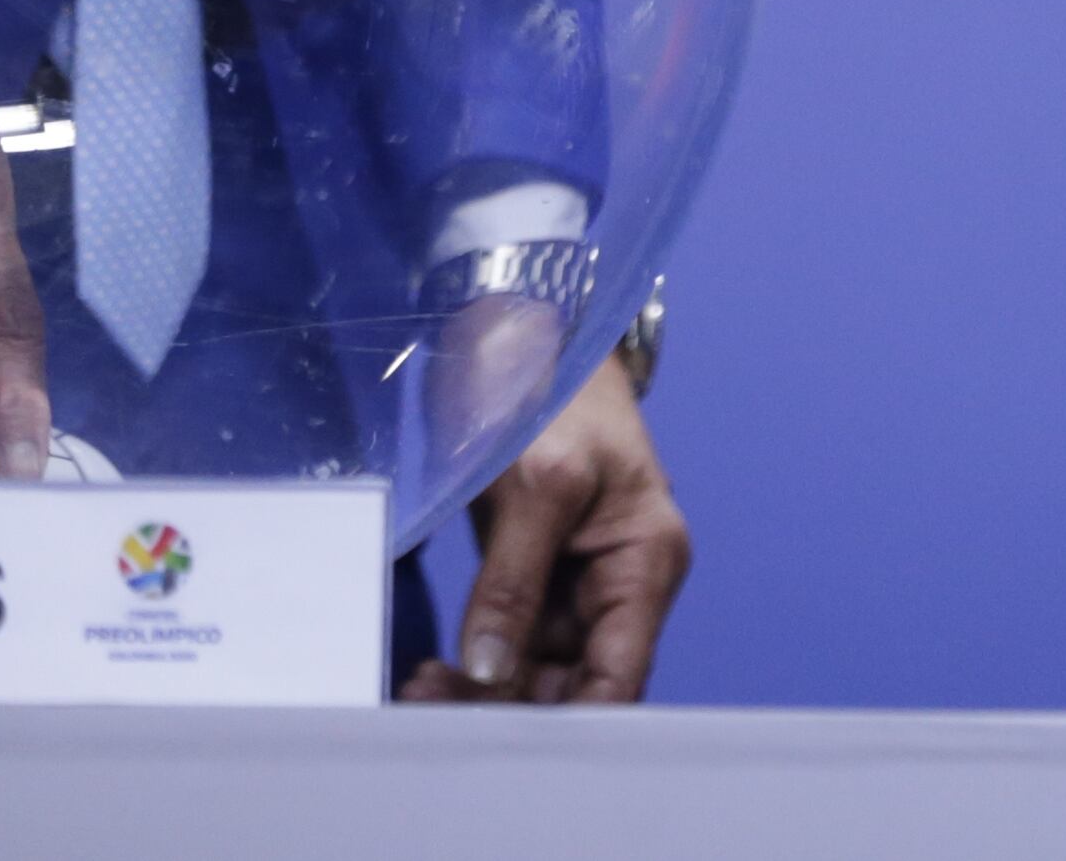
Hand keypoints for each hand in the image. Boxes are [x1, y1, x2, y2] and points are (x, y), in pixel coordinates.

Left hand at [403, 346, 686, 704]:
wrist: (521, 327)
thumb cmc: (549, 387)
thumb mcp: (537, 481)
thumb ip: (515, 581)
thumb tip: (489, 671)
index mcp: (646, 559)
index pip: (620, 676)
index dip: (568, 720)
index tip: (495, 737)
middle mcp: (620, 581)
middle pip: (577, 681)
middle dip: (510, 704)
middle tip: (431, 705)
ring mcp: (576, 579)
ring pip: (538, 667)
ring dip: (483, 688)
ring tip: (419, 689)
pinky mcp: (534, 570)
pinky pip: (511, 636)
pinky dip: (475, 659)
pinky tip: (433, 668)